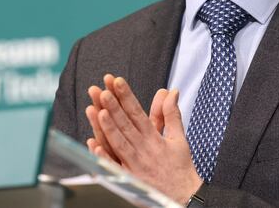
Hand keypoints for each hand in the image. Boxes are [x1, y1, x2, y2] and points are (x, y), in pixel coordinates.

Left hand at [86, 75, 202, 203]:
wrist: (185, 198)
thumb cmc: (180, 168)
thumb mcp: (179, 138)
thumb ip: (171, 113)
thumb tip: (170, 91)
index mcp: (154, 138)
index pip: (137, 112)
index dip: (126, 96)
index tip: (117, 81)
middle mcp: (144, 149)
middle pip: (126, 124)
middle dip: (113, 106)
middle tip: (102, 90)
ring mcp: (136, 164)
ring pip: (119, 142)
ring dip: (108, 127)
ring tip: (97, 110)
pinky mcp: (131, 179)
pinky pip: (115, 167)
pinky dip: (104, 157)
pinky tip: (93, 146)